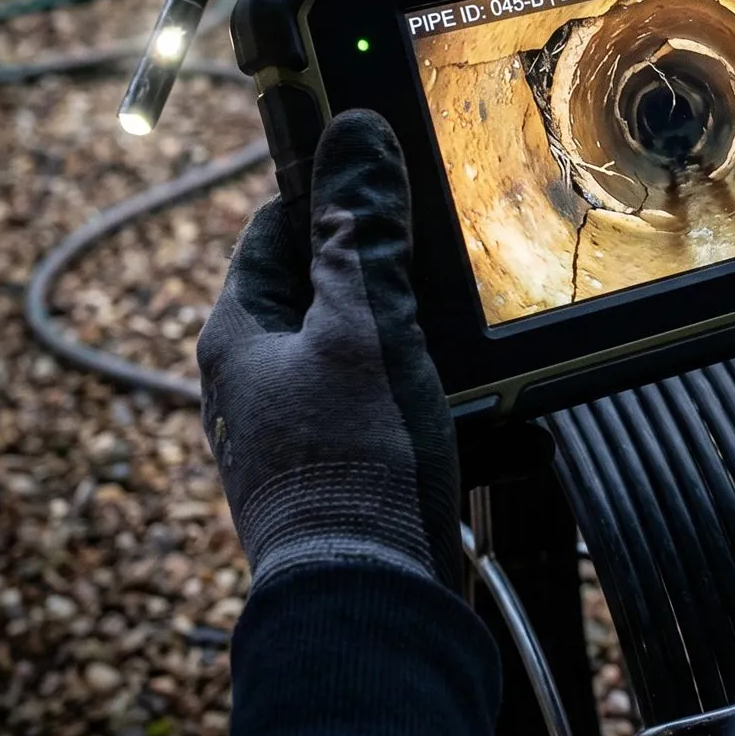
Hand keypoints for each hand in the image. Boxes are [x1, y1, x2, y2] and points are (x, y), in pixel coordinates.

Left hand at [196, 110, 461, 589]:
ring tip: (474, 330)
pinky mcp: (347, 466)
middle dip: (391, 265)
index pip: (276, 224)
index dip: (327, 184)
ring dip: (424, 333)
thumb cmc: (352, 461)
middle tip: (447, 246)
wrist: (368, 602)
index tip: (380, 154)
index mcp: (240, 332)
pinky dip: (439, 392)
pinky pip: (395, 403)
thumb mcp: (363, 326)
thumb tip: (354, 133)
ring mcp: (302, 425)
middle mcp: (260, 377)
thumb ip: (360, 233)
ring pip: (369, 344)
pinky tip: (494, 407)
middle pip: (328, 285)